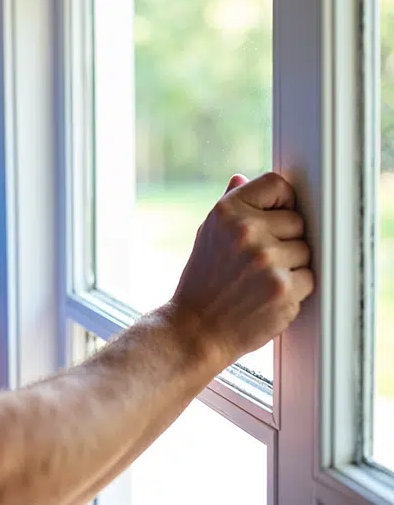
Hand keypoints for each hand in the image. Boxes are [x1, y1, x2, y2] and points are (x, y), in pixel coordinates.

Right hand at [169, 172, 313, 368]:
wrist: (196, 328)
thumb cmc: (203, 281)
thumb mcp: (208, 235)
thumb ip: (230, 206)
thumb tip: (242, 178)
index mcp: (227, 211)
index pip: (277, 184)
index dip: (281, 201)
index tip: (275, 217)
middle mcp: (246, 230)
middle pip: (298, 220)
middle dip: (285, 239)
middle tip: (259, 260)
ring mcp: (267, 259)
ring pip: (306, 250)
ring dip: (292, 265)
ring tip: (261, 279)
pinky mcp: (284, 287)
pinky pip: (309, 278)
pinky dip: (295, 289)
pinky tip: (268, 295)